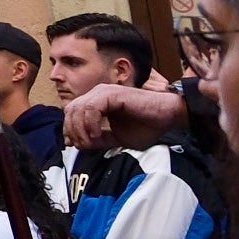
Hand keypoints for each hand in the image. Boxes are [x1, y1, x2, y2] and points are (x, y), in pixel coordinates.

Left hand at [65, 82, 184, 150]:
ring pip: (78, 109)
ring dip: (81, 129)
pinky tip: (98, 134)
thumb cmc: (147, 126)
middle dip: (73, 131)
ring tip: (92, 142)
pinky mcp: (112, 94)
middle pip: (70, 111)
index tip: (76, 146)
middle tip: (84, 146)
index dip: (69, 130)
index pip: (71, 113)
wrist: (168, 117)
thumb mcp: (117, 138)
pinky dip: (91, 123)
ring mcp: (104, 92)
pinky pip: (91, 108)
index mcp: (96, 102)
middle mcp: (97, 94)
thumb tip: (77, 144)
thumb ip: (98, 139)